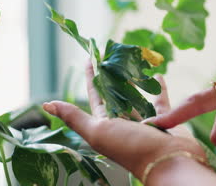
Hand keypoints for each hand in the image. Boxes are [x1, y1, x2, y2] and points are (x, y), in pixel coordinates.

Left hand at [43, 63, 205, 180]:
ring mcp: (144, 120)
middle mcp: (123, 122)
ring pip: (137, 95)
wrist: (169, 161)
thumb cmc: (131, 147)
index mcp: (105, 123)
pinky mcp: (163, 118)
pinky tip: (157, 75)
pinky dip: (158, 88)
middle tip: (113, 53)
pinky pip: (160, 100)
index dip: (91, 77)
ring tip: (134, 62)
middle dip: (113, 74)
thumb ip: (74, 117)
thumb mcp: (98, 131)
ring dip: (134, 80)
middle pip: (116, 93)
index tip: (89, 58)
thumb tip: (47, 104)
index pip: (95, 95)